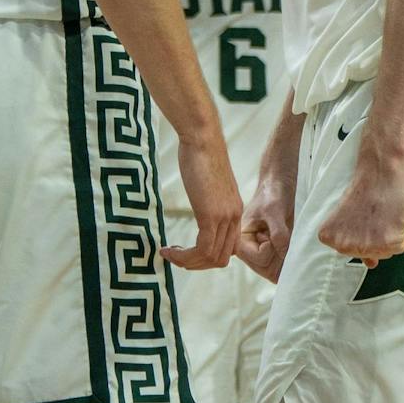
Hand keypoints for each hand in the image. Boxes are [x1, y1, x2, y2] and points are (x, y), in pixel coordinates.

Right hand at [163, 128, 241, 269]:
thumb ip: (209, 199)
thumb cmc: (201, 154)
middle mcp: (234, 216)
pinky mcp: (210, 215)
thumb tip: (200, 203)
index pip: (228, 248)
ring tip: (169, 254)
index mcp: (234, 210)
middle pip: (221, 258)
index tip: (186, 252)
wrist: (202, 138)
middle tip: (176, 258)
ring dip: (188, 263)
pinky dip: (184, 257)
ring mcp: (224, 217)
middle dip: (197, 264)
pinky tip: (168, 249)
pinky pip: (201, 249)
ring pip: (211, 258)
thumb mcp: (209, 183)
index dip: (207, 256)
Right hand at [236, 175, 294, 282]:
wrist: (280, 185)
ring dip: (285, 256)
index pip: (258, 259)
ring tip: (284, 235)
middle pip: (267, 269)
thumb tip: (283, 255)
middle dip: (278, 254)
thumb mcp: (274, 211)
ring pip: (275, 271)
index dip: (270, 248)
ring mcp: (260, 253)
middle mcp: (248, 250)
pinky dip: (289, 260)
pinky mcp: (272, 254)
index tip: (270, 231)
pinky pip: (281, 268)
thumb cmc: (272, 194)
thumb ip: (278, 234)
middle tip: (280, 233)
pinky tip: (289, 241)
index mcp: (240, 240)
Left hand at [317, 160, 403, 267]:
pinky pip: (400, 247)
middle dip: (374, 237)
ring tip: (382, 214)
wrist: (380, 170)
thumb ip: (354, 242)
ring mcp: (366, 245)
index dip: (360, 233)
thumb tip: (370, 263)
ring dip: (388, 236)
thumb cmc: (363, 189)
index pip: (350, 252)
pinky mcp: (389, 242)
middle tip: (372, 215)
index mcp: (329, 238)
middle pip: (368, 254)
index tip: (359, 217)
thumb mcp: (348, 216)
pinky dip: (401, 233)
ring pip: (385, 253)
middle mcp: (345, 246)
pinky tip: (393, 217)